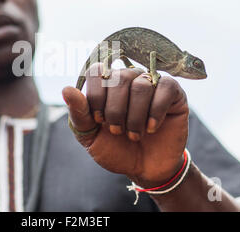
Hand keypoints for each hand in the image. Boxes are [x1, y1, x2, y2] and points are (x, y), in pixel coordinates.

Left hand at [62, 63, 188, 186]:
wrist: (145, 168)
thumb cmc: (115, 149)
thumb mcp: (91, 136)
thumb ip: (79, 113)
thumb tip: (66, 89)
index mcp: (106, 85)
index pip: (97, 71)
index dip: (96, 97)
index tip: (99, 121)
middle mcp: (128, 78)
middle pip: (119, 77)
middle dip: (115, 110)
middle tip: (117, 131)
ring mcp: (151, 83)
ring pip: (141, 85)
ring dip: (135, 116)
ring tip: (135, 135)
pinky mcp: (173, 93)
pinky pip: (166, 87)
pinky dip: (156, 111)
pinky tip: (152, 127)